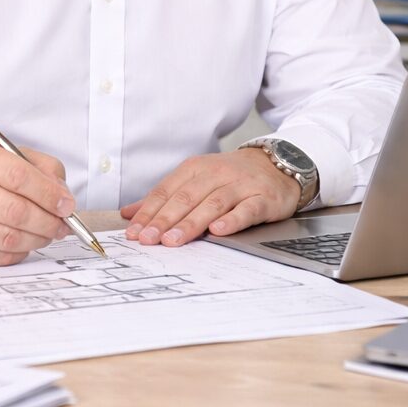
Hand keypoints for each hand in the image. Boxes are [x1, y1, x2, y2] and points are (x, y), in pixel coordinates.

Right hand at [0, 142, 75, 264]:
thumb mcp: (8, 156)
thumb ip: (42, 167)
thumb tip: (63, 196)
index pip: (18, 175)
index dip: (49, 193)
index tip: (67, 205)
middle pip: (16, 211)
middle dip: (48, 221)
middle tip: (63, 225)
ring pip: (9, 238)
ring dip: (37, 239)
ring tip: (47, 233)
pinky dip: (20, 251)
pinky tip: (24, 241)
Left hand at [120, 149, 300, 246]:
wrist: (277, 165)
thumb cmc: (231, 177)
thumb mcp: (195, 180)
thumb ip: (164, 197)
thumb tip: (130, 213)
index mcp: (195, 169)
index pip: (166, 191)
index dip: (148, 212)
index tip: (134, 232)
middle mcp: (215, 174)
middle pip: (186, 197)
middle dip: (164, 220)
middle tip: (148, 239)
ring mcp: (240, 185)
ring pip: (212, 204)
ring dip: (191, 223)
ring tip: (173, 241)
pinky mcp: (262, 198)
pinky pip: (246, 209)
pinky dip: (232, 220)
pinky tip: (218, 231)